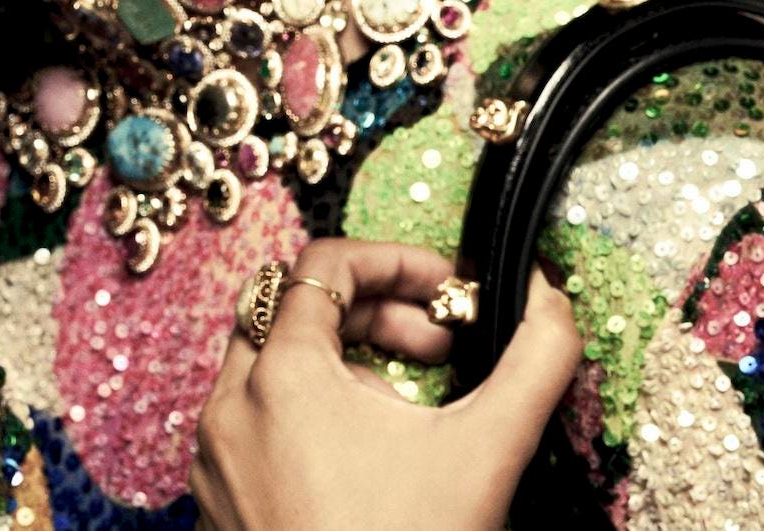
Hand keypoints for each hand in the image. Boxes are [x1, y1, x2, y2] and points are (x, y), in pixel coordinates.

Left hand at [190, 239, 579, 530]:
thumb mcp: (488, 448)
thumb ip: (535, 356)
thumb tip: (549, 292)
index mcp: (282, 373)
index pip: (324, 262)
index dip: (397, 261)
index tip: (450, 290)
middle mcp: (230, 405)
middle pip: (290, 307)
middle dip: (374, 314)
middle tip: (440, 349)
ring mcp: (214, 457)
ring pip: (268, 367)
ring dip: (342, 366)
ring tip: (408, 411)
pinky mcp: (215, 501)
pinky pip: (252, 426)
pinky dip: (306, 416)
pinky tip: (365, 464)